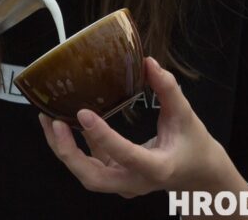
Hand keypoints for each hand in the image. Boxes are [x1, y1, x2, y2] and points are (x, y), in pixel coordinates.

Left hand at [40, 57, 234, 197]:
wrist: (200, 175)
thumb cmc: (194, 146)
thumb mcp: (185, 116)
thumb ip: (168, 90)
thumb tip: (149, 63)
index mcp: (157, 168)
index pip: (126, 154)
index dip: (102, 136)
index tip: (84, 113)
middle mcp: (136, 181)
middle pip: (94, 178)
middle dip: (68, 153)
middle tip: (54, 123)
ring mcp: (124, 183)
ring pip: (87, 174)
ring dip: (64, 150)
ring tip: (48, 121)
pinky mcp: (116, 177)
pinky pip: (90, 164)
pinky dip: (75, 146)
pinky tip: (63, 123)